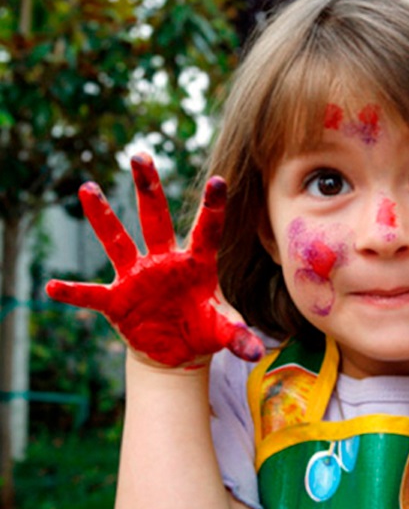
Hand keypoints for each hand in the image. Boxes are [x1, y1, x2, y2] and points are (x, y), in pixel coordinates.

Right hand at [45, 153, 263, 367]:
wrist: (177, 349)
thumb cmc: (203, 329)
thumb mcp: (223, 331)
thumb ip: (238, 336)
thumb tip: (255, 353)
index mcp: (197, 263)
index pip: (207, 230)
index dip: (213, 207)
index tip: (218, 180)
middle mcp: (165, 262)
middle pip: (156, 218)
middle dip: (149, 188)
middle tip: (140, 155)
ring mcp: (138, 277)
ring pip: (119, 241)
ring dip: (104, 217)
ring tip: (88, 188)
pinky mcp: (118, 300)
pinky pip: (92, 294)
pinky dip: (74, 292)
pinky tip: (53, 286)